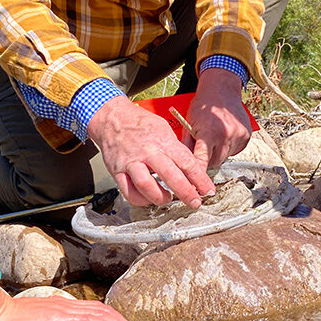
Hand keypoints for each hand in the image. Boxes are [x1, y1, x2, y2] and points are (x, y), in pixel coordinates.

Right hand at [87, 96, 214, 207]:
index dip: (200, 179)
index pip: (186, 162)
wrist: (112, 118)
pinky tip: (148, 199)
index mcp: (163, 141)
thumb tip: (193, 169)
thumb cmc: (140, 124)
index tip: (208, 190)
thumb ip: (177, 150)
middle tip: (195, 202)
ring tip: (167, 199)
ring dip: (160, 198)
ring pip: (147, 186)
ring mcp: (131, 162)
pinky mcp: (117, 171)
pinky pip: (129, 192)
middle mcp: (148, 152)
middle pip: (170, 176)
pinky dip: (140, 200)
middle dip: (186, 192)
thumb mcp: (164, 130)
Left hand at [185, 68, 250, 168]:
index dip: (198, 174)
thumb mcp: (189, 123)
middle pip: (215, 162)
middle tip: (203, 149)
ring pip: (225, 157)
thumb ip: (187, 144)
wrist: (222, 90)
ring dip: (218, 153)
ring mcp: (238, 135)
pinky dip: (228, 147)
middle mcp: (226, 135)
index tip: (195, 187)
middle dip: (207, 160)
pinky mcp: (246, 136)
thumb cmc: (203, 105)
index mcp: (209, 132)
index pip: (202, 160)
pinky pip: (235, 151)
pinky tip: (223, 135)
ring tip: (214, 137)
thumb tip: (181, 164)